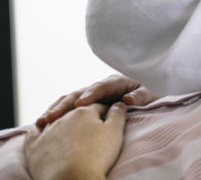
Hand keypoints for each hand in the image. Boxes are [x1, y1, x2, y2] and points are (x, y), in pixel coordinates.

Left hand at [25, 102, 126, 179]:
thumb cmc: (96, 156)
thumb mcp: (115, 132)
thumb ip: (117, 114)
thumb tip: (118, 103)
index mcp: (84, 110)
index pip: (98, 107)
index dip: (106, 113)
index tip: (111, 122)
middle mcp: (63, 117)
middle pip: (76, 111)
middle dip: (84, 116)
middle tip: (93, 129)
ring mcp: (47, 131)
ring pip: (54, 118)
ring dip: (62, 120)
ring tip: (71, 129)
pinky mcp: (34, 146)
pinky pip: (34, 132)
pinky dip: (39, 128)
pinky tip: (43, 129)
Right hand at [36, 74, 157, 128]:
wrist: (150, 92)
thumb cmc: (152, 92)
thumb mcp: (152, 93)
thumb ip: (140, 96)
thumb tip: (126, 99)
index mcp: (118, 81)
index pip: (102, 86)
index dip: (91, 94)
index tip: (81, 104)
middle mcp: (102, 87)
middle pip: (81, 93)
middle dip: (65, 105)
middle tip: (51, 118)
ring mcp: (93, 95)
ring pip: (72, 100)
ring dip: (57, 109)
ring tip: (43, 122)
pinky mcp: (88, 104)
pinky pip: (71, 107)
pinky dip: (58, 113)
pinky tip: (45, 124)